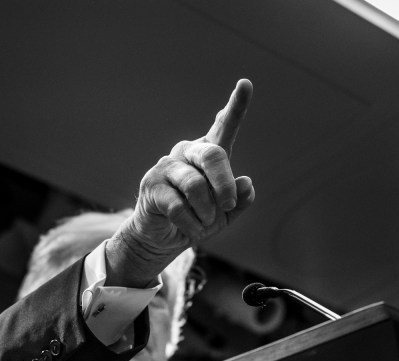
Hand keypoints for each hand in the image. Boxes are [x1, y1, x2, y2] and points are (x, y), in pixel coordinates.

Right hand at [108, 79, 254, 285]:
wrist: (164, 238)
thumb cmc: (198, 219)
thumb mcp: (226, 214)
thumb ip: (240, 200)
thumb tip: (246, 183)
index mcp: (208, 155)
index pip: (224, 127)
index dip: (236, 106)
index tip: (246, 84)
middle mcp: (187, 153)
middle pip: (213, 155)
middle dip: (224, 184)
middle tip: (229, 205)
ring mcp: (167, 167)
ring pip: (195, 186)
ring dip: (207, 212)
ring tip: (205, 223)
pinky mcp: (152, 185)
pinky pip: (179, 206)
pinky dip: (192, 223)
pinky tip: (192, 229)